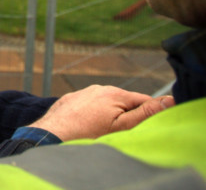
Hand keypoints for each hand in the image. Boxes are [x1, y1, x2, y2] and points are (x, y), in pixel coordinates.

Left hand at [28, 84, 174, 140]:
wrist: (53, 133)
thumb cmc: (88, 133)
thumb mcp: (122, 126)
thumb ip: (145, 113)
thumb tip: (168, 101)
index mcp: (116, 93)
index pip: (144, 100)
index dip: (150, 113)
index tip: (147, 126)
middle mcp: (100, 88)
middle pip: (124, 102)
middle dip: (127, 115)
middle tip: (119, 133)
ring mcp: (84, 92)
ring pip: (105, 104)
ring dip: (108, 114)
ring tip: (100, 131)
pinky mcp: (71, 99)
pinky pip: (88, 106)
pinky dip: (91, 114)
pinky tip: (86, 127)